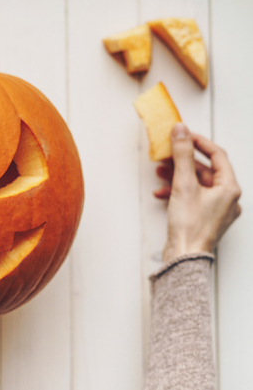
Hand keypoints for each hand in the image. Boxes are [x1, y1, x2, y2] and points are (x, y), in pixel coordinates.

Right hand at [154, 124, 241, 262]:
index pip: (217, 155)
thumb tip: (181, 131)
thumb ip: (182, 155)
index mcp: (230, 188)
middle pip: (205, 171)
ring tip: (160, 173)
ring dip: (177, 176)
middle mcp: (228, 199)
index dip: (199, 142)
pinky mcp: (205, 219)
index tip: (183, 134)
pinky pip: (192, 198)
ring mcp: (217, 210)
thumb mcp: (184, 184)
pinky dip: (177, 192)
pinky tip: (162, 193)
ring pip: (197, 185)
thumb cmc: (190, 226)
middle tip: (167, 154)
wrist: (184, 257)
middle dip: (183, 161)